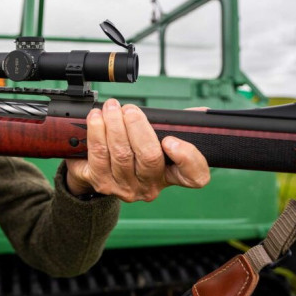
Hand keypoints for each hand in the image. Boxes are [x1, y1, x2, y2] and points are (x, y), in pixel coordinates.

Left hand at [65, 99, 209, 201]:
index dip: (187, 158)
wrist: (99, 171)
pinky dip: (97, 132)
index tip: (171, 140)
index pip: (194, 176)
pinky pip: (99, 155)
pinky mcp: (102, 183)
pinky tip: (96, 118)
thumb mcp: (158, 138)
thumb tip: (199, 112)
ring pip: (121, 154)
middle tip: (129, 109)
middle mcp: (151, 185)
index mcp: (172, 174)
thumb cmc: (134, 149)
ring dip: (114, 125)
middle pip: (149, 157)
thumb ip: (177, 125)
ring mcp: (126, 187)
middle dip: (137, 127)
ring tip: (111, 107)